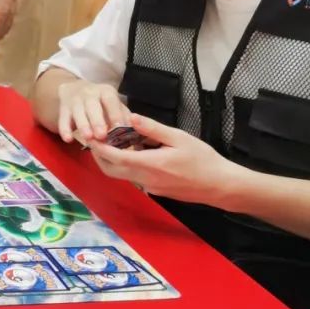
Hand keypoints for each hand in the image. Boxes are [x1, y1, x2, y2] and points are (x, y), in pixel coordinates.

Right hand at [55, 77, 131, 142]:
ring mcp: (75, 100)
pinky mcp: (63, 108)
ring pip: (78, 112)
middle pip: (92, 106)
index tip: (120, 127)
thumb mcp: (114, 104)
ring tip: (88, 138)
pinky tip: (68, 139)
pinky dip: (64, 129)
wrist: (75, 88)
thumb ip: (123, 117)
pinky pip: (62, 119)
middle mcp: (89, 93)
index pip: (110, 101)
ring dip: (83, 125)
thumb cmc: (101, 102)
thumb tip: (134, 133)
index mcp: (105, 92)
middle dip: (97, 121)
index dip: (115, 113)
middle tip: (102, 135)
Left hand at [89, 114, 243, 206]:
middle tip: (95, 139)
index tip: (89, 136)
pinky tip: (134, 152)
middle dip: (99, 156)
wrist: (220, 186)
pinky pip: (134, 178)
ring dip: (113, 161)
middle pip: (112, 170)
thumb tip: (131, 117)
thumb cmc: (202, 159)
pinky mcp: (156, 191)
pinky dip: (127, 165)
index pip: (115, 158)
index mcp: (150, 164)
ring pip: (122, 175)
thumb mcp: (178, 137)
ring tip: (113, 142)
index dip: (99, 148)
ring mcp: (150, 187)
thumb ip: (152, 128)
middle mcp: (146, 179)